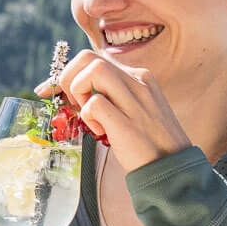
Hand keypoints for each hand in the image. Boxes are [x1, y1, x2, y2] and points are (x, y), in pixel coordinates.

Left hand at [38, 48, 191, 172]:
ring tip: (87, 114)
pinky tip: (99, 131)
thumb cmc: (148, 140)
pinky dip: (88, 117)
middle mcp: (138, 82)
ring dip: (78, 91)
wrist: (174, 168)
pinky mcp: (128, 122)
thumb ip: (110, 94)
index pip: (95, 58)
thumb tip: (72, 91)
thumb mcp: (133, 108)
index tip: (52, 90)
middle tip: (73, 103)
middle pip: (89, 58)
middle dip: (68, 78)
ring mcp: (135, 101)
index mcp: (139, 77)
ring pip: (93, 70)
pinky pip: (94, 104)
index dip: (68, 72)